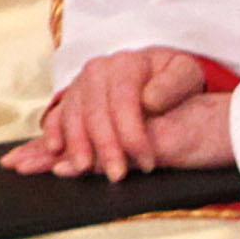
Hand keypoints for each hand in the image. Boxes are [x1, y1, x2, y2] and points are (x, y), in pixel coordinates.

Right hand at [14, 47, 233, 181]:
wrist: (157, 71)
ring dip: (76, 143)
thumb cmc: (174, 78)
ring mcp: (82, 84)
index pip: (124, 101)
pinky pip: (58, 115)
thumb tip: (150, 101)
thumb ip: (174, 84)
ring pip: (73, 114)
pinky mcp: (73, 98)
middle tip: (117, 174)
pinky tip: (55, 150)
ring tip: (83, 168)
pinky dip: (54, 132)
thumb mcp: (185, 73)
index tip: (148, 162)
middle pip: (96, 110)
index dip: (133, 134)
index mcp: (127, 63)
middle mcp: (99, 70)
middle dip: (105, 146)